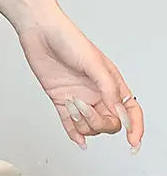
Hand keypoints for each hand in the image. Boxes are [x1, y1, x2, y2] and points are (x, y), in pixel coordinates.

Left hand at [18, 11, 143, 152]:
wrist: (40, 33)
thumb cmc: (69, 40)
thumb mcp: (94, 63)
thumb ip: (108, 89)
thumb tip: (120, 112)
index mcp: (111, 82)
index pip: (130, 110)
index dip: (135, 126)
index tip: (133, 142)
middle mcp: (97, 92)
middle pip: (109, 122)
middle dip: (99, 123)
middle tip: (86, 109)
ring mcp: (79, 97)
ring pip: (89, 125)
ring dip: (81, 122)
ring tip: (72, 104)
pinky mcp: (61, 100)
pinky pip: (69, 123)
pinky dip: (73, 133)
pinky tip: (77, 140)